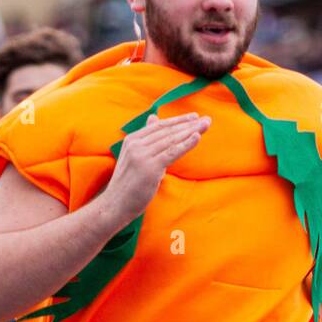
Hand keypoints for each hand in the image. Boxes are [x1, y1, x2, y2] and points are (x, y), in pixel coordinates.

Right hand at [104, 111, 210, 225]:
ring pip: (171, 140)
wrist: (115, 205)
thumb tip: (153, 118)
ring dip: (191, 132)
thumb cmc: (127, 184)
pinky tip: (197, 137)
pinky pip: (172, 153)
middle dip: (188, 125)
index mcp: (133, 139)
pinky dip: (186, 144)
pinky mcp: (150, 167)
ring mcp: (142, 155)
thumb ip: (146, 139)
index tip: (194, 117)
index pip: (159, 126)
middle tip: (207, 120)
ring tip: (205, 125)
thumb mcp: (135, 156)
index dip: (178, 121)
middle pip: (167, 131)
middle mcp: (137, 144)